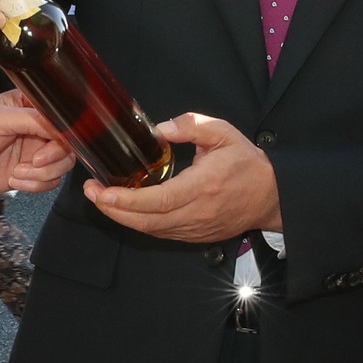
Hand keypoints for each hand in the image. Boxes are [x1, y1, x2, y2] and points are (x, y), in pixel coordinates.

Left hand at [0, 92, 68, 207]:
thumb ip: (33, 119)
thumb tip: (64, 124)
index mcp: (29, 106)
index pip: (61, 115)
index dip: (65, 130)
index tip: (56, 141)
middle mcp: (36, 127)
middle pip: (68, 142)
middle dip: (54, 156)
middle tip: (35, 161)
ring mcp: (34, 151)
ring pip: (63, 164)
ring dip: (43, 173)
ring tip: (18, 173)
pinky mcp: (30, 173)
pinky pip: (50, 181)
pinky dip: (36, 185)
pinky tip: (15, 180)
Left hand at [87, 112, 279, 242]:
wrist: (270, 196)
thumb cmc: (247, 165)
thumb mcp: (224, 133)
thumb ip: (192, 126)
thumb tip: (160, 129)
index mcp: (202, 187)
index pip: (158, 200)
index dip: (126, 200)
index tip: (102, 191)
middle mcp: (196, 213)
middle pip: (145, 221)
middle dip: (113, 210)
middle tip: (92, 192)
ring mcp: (194, 229)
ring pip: (149, 230)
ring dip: (122, 218)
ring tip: (102, 198)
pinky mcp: (193, 236)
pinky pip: (160, 233)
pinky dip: (139, 223)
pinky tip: (125, 210)